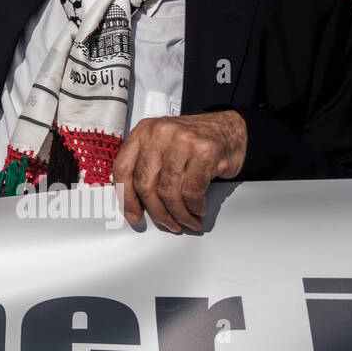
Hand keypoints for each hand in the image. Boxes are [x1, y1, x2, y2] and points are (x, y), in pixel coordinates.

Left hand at [112, 110, 247, 232]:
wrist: (229, 127)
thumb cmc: (194, 141)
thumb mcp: (161, 144)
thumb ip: (145, 165)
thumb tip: (135, 202)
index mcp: (143, 132)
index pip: (122, 168)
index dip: (125, 197)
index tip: (133, 215)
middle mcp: (159, 133)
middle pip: (145, 184)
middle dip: (156, 212)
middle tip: (167, 223)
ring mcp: (181, 141)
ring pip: (169, 192)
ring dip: (178, 214)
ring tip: (186, 221)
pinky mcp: (204, 152)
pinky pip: (192, 192)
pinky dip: (195, 208)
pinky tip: (198, 210)